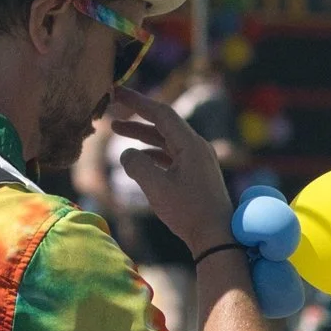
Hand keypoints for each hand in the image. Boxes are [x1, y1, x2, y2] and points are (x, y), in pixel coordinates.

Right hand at [108, 87, 234, 251]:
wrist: (217, 238)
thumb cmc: (189, 213)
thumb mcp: (156, 188)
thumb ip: (136, 165)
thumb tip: (126, 154)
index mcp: (190, 145)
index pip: (161, 113)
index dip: (137, 101)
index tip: (117, 91)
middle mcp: (197, 148)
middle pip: (163, 123)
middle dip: (136, 115)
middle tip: (112, 106)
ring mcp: (198, 161)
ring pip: (166, 140)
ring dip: (142, 134)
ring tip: (117, 130)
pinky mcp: (197, 175)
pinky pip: (171, 155)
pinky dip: (152, 152)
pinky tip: (136, 157)